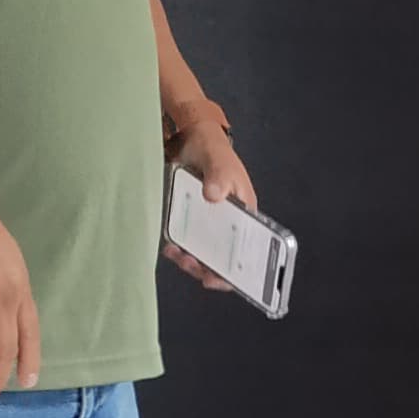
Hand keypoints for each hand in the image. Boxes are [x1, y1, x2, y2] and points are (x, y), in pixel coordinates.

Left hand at [166, 120, 259, 292]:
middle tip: (191, 264)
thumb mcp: (218, 162)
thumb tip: (214, 196)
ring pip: (203, 255)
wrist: (190, 139)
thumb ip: (218, 177)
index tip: (219, 278)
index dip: (237, 271)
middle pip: (223, 259)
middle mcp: (229, 224)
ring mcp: (209, 225)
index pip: (248, 251)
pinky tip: (170, 246)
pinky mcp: (190, 222)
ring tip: (177, 254)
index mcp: (245, 214)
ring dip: (190, 261)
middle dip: (207, 269)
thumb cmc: (213, 151)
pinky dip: (178, 249)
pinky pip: (186, 243)